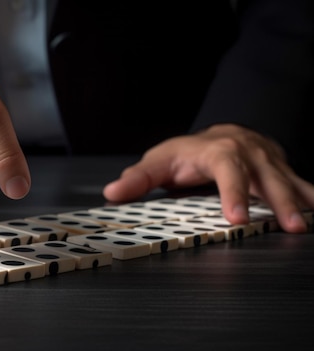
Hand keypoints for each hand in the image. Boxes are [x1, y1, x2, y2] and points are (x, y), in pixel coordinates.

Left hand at [103, 123, 313, 232]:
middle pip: (267, 178)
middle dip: (280, 202)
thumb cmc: (188, 152)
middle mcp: (249, 154)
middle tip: (291, 227)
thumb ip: (138, 178)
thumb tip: (112, 192)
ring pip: (290, 182)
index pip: (227, 171)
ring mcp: (270, 162)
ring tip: (309, 224)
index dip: (233, 193)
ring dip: (303, 202)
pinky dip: (313, 198)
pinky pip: (303, 185)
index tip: (235, 217)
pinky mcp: (284, 172)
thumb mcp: (159, 160)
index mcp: (217, 152)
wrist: (224, 134)